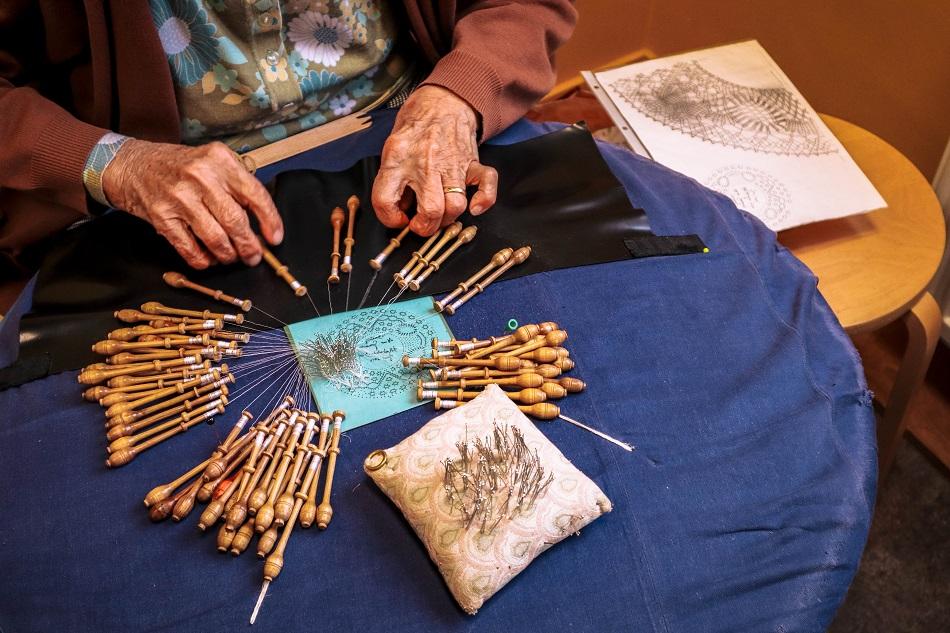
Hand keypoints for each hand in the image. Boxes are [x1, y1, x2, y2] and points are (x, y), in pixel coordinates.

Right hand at [103, 140, 283, 268]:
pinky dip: (203, 260)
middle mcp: (200, 176)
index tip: (275, 238)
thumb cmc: (180, 167)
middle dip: (249, 246)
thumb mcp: (212, 163)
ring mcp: (179, 197)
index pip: (255, 194)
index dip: (270, 221)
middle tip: (253, 256)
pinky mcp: (162, 217)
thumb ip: (236, 186)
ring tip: (231, 257)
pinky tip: (209, 259)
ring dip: (228, 255)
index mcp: (219, 160)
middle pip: (236, 222)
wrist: (132, 165)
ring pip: (216, 239)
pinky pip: (190, 249)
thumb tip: (262, 224)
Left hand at [372, 85, 497, 235]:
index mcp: (398, 158)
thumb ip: (393, 178)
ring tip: (442, 214)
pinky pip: (486, 185)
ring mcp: (452, 163)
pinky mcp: (472, 162)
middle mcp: (425, 163)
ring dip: (449, 218)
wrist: (443, 100)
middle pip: (430, 210)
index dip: (389, 218)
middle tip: (422, 224)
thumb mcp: (392, 147)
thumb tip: (400, 209)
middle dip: (425, 227)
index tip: (398, 219)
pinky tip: (475, 207)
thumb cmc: (416, 124)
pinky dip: (484, 200)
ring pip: (455, 206)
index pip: (385, 200)